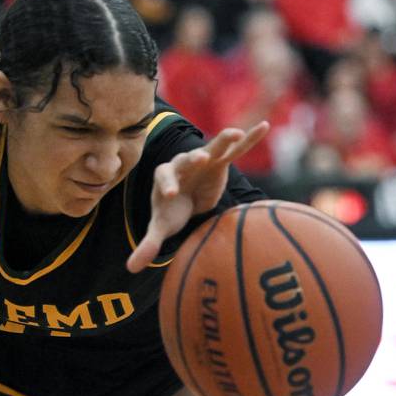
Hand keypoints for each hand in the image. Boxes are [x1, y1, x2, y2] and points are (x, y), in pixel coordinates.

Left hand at [127, 122, 269, 272]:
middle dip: (193, 158)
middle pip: (187, 159)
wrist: (185, 199)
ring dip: (223, 141)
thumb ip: (148, 244)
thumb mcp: (161, 227)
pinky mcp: (220, 162)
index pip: (163, 177)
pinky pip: (235, 149)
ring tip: (235, 134)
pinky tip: (264, 126)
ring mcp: (203, 160)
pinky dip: (249, 139)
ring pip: (213, 147)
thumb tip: (131, 269)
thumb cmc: (171, 211)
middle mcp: (182, 163)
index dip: (167, 185)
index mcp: (164, 176)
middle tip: (201, 158)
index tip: (171, 195)